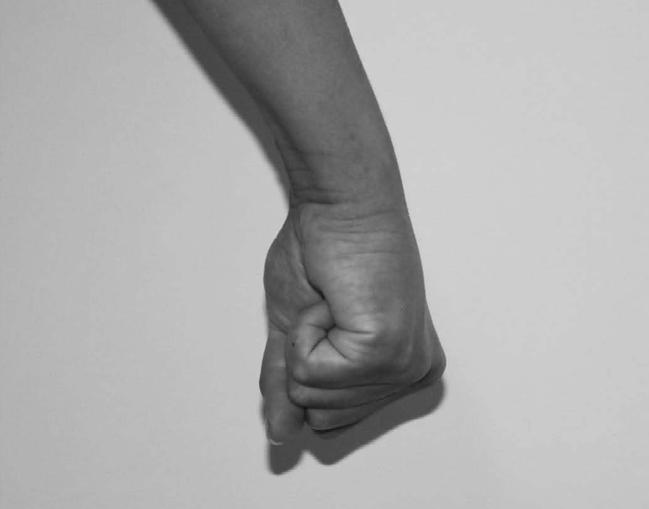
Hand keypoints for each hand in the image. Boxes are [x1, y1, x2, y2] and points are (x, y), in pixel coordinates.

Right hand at [259, 202, 444, 443]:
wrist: (340, 206)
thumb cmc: (321, 255)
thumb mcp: (296, 331)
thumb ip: (289, 385)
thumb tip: (281, 432)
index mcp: (399, 371)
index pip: (332, 420)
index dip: (306, 370)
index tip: (328, 318)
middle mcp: (412, 375)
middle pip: (323, 420)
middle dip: (306, 360)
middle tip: (330, 311)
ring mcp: (403, 367)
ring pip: (315, 399)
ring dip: (306, 342)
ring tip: (334, 303)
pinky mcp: (386, 352)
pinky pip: (312, 373)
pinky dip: (307, 331)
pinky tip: (334, 300)